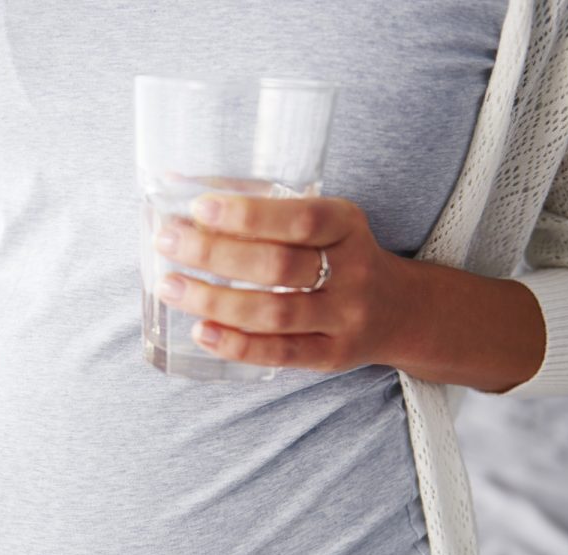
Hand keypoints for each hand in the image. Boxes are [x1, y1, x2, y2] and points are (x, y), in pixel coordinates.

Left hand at [152, 193, 417, 371]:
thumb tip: (179, 187)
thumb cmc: (339, 255)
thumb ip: (264, 211)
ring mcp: (344, 318)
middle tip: (168, 242)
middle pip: (279, 267)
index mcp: (347, 225)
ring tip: (170, 287)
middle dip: (215, 255)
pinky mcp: (331, 355)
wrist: (399, 310)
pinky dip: (236, 345)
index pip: (301, 219)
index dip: (249, 216)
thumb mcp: (324, 223)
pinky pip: (280, 354)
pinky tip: (200, 331)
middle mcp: (351, 272)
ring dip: (214, 301)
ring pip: (274, 313)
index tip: (199, 208)